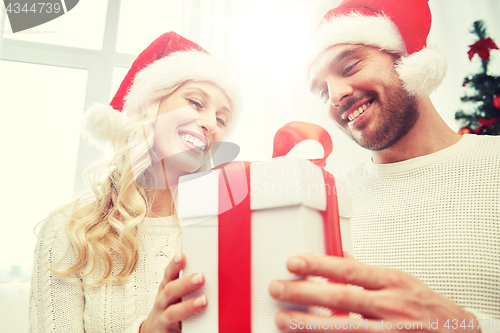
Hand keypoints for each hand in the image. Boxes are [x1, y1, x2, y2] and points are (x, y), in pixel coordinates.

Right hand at [140, 252, 206, 332]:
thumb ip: (187, 284)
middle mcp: (162, 302)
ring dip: (188, 306)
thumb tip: (208, 271)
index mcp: (166, 289)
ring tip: (204, 301)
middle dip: (185, 283)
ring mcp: (163, 319)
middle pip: (170, 291)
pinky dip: (187, 329)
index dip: (174, 265)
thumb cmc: (171, 308)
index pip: (169, 274)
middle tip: (201, 277)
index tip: (182, 255)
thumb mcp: (175, 294)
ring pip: (173, 313)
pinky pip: (177, 331)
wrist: (156, 331)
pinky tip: (201, 326)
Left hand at [269, 254, 478, 331]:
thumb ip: (367, 271)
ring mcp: (390, 331)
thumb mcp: (400, 279)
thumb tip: (340, 256)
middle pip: (341, 298)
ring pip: (345, 328)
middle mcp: (390, 306)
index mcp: (391, 282)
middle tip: (278, 288)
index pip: (349, 270)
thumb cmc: (428, 306)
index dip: (319, 266)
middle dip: (306, 293)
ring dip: (310, 324)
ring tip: (284, 319)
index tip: (294, 263)